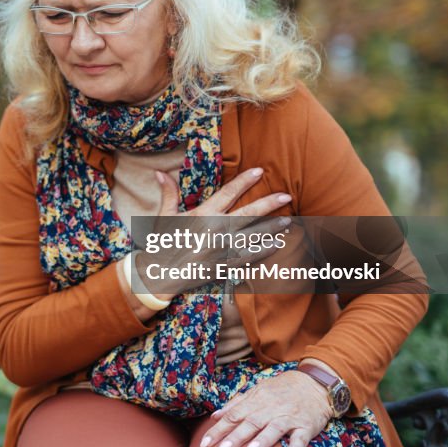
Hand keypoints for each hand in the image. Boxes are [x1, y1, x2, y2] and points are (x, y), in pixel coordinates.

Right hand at [141, 168, 292, 299]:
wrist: (160, 274)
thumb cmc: (162, 243)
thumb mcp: (163, 216)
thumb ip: (168, 193)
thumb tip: (159, 172)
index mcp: (202, 214)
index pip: (228, 193)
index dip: (245, 181)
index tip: (260, 172)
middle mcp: (215, 229)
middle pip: (248, 213)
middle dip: (269, 204)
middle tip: (287, 196)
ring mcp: (222, 248)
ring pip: (253, 235)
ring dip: (272, 228)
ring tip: (288, 221)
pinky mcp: (224, 265)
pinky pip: (249, 257)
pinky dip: (264, 251)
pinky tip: (276, 244)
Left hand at [199, 370, 332, 446]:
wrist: (313, 383)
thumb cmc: (281, 391)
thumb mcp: (257, 392)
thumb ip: (236, 404)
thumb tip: (215, 416)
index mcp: (256, 401)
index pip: (233, 416)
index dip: (218, 430)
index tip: (204, 443)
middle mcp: (270, 408)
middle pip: (250, 423)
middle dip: (235, 437)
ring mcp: (288, 417)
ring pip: (274, 429)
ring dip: (263, 440)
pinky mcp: (306, 426)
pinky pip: (301, 437)